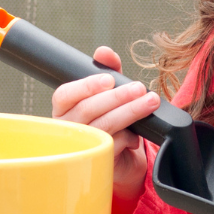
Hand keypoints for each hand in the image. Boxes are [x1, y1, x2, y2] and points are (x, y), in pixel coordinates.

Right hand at [51, 46, 160, 200]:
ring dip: (129, 112)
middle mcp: (67, 128)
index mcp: (64, 109)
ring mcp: (80, 147)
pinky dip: (129, 137)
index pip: (64, 95)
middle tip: (140, 88)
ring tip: (150, 102)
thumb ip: (108, 70)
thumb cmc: (111, 120)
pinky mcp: (96, 162)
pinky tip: (138, 134)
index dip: (85, 86)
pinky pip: (113, 145)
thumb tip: (104, 52)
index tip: (109, 79)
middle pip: (87, 110)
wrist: (122, 158)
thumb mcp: (111, 93)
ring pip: (103, 126)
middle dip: (117, 97)